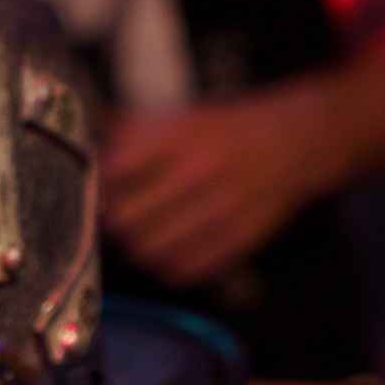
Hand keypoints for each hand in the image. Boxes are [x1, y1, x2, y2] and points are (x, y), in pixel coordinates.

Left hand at [101, 80, 340, 286]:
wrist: (298, 141)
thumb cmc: (228, 129)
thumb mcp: (183, 116)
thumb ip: (135, 129)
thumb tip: (86, 134)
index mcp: (180, 136)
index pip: (115, 169)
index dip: (97, 183)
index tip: (94, 188)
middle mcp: (199, 172)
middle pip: (126, 216)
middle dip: (111, 220)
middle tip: (111, 219)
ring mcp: (221, 208)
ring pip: (151, 248)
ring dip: (135, 248)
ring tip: (136, 240)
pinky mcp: (240, 238)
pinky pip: (186, 268)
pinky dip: (167, 267)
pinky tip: (166, 255)